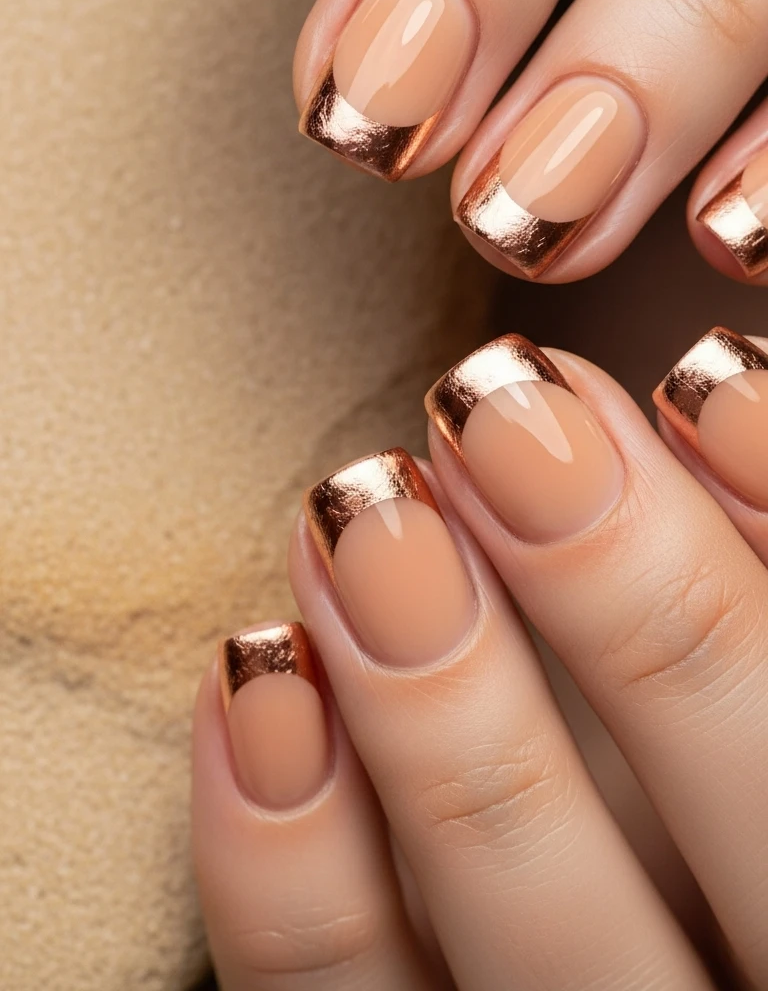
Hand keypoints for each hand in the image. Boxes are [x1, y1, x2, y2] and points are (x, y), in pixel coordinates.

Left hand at [192, 325, 767, 989]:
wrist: (599, 941)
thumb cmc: (686, 769)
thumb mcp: (725, 674)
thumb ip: (733, 571)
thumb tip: (711, 394)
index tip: (705, 375)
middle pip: (746, 831)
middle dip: (633, 606)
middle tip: (503, 415)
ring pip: (536, 952)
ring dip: (442, 721)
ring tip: (361, 513)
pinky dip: (289, 865)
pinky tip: (263, 673)